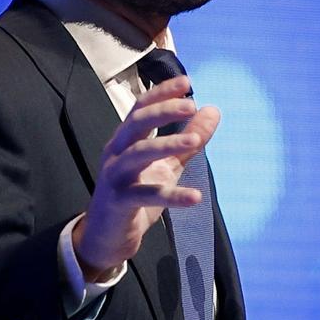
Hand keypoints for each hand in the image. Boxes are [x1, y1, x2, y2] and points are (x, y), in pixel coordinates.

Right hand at [72, 77, 219, 280]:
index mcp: (126, 141)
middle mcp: (117, 153)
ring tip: (194, 140)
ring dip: (167, 144)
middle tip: (190, 105)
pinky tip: (196, 197)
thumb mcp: (167, 165)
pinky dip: (173, 196)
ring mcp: (115, 177)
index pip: (140, 108)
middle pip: (136, 124)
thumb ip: (189, 139)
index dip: (161, 93)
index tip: (186, 82)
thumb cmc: (136, 195)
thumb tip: (213, 110)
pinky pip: (147, 195)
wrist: (106, 237)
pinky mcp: (120, 202)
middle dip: (162, 111)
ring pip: (138, 154)